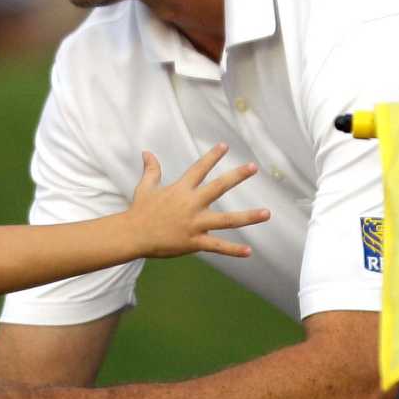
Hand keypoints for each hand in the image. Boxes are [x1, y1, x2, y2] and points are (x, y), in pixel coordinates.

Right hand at [126, 143, 269, 258]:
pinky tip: (249, 252)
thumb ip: (151, 170)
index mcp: (181, 189)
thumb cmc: (140, 211)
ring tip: (266, 213)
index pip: (200, 169)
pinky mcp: (194, 242)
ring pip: (226, 220)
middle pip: (218, 187)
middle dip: (237, 176)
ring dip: (248, 216)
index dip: (212, 156)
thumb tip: (147, 152)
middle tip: (253, 167)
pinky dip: (233, 250)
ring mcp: (195, 224)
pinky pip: (217, 246)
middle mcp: (191, 204)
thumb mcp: (145, 187)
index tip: (225, 146)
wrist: (133, 235)